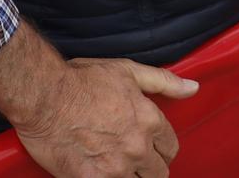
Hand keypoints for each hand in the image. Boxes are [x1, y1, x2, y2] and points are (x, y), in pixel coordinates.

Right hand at [12, 58, 196, 177]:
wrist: (45, 97)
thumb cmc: (83, 81)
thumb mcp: (128, 71)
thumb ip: (164, 81)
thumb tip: (193, 88)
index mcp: (150, 121)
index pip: (171, 147)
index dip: (162, 148)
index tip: (153, 147)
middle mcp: (137, 148)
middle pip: (159, 172)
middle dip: (150, 167)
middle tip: (135, 160)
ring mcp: (116, 168)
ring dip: (131, 177)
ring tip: (117, 167)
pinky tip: (99, 172)